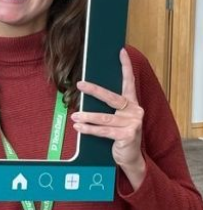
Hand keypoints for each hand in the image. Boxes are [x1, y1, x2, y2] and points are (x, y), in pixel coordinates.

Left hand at [73, 48, 145, 189]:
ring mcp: (133, 123)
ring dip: (87, 116)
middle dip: (95, 90)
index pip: (129, 82)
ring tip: (74, 116)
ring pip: (105, 118)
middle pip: (112, 98)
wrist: (130, 157)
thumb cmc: (120, 134)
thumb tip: (88, 91)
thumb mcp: (116, 118)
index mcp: (132, 103)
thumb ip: (108, 107)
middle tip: (80, 85)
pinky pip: (104, 131)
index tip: (121, 52)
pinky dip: (89, 129)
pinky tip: (78, 127)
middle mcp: (135, 111)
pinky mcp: (128, 136)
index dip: (125, 67)